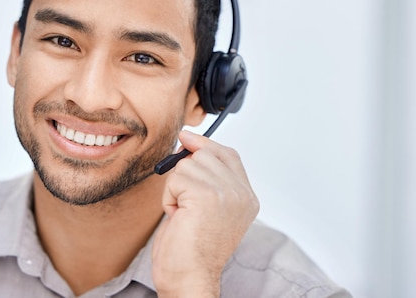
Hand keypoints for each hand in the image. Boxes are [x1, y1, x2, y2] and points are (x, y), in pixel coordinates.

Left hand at [151, 130, 258, 296]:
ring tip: (183, 213)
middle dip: (186, 174)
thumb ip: (206, 175)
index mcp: (247, 198)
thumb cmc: (192, 249)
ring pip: (187, 164)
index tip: (187, 139)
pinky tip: (178, 217)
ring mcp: (227, 193)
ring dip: (176, 187)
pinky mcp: (206, 195)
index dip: (205, 144)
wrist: (189, 277)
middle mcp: (241, 194)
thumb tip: (187, 138)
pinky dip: (169, 197)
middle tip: (186, 203)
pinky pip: (175, 177)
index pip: (228, 155)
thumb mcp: (205, 206)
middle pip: (205, 154)